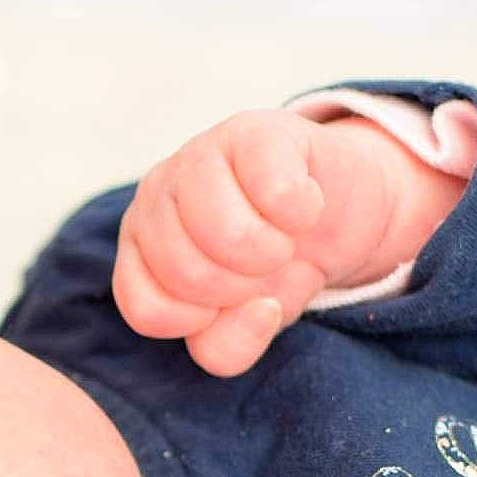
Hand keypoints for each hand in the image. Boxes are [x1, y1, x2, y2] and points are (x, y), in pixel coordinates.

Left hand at [114, 110, 462, 376]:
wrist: (335, 203)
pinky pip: (278, 193)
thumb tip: (259, 311)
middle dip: (242, 288)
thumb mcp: (247, 322)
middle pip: (188, 276)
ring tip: (281, 238)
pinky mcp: (254, 130)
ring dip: (273, 252)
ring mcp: (198, 156)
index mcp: (141, 246)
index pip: (146, 309)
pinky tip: (304, 203)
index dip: (200, 322)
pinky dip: (305, 213)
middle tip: (261, 266)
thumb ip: (229, 346)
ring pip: (226, 236)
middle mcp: (156, 196)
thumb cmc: (273, 265)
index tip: (227, 302)